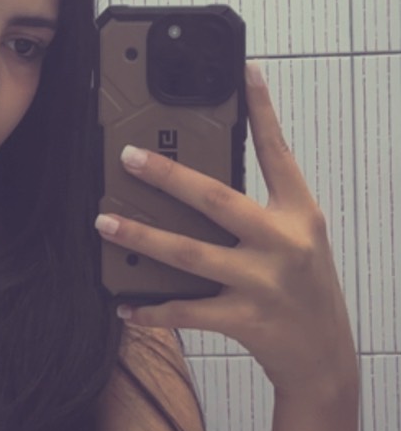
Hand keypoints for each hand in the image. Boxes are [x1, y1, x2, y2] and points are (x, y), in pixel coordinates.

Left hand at [95, 63, 357, 399]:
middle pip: (217, 199)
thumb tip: (199, 177)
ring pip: (190, 254)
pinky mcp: (244, 320)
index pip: (278, 153)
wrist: (325, 358)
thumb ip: (260, 206)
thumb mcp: (296, 236)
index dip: (262, 110)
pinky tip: (124, 304)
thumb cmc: (305, 286)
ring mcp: (262, 283)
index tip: (243, 72)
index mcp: (298, 214)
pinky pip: (187, 311)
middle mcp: (282, 243)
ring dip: (141, 238)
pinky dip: (152, 309)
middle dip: (168, 176)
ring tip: (105, 222)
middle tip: (129, 157)